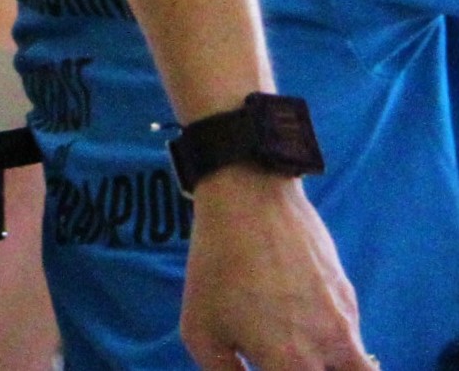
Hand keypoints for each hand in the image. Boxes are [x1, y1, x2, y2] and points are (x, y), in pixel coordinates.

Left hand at [180, 167, 370, 370]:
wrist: (251, 202)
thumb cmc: (217, 267)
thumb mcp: (200, 329)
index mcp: (292, 364)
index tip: (263, 364)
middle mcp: (332, 350)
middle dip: (313, 369)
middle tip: (285, 357)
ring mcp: (348, 323)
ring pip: (355, 366)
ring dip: (332, 364)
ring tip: (297, 348)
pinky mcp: (350, 298)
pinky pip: (351, 338)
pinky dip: (334, 343)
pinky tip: (299, 321)